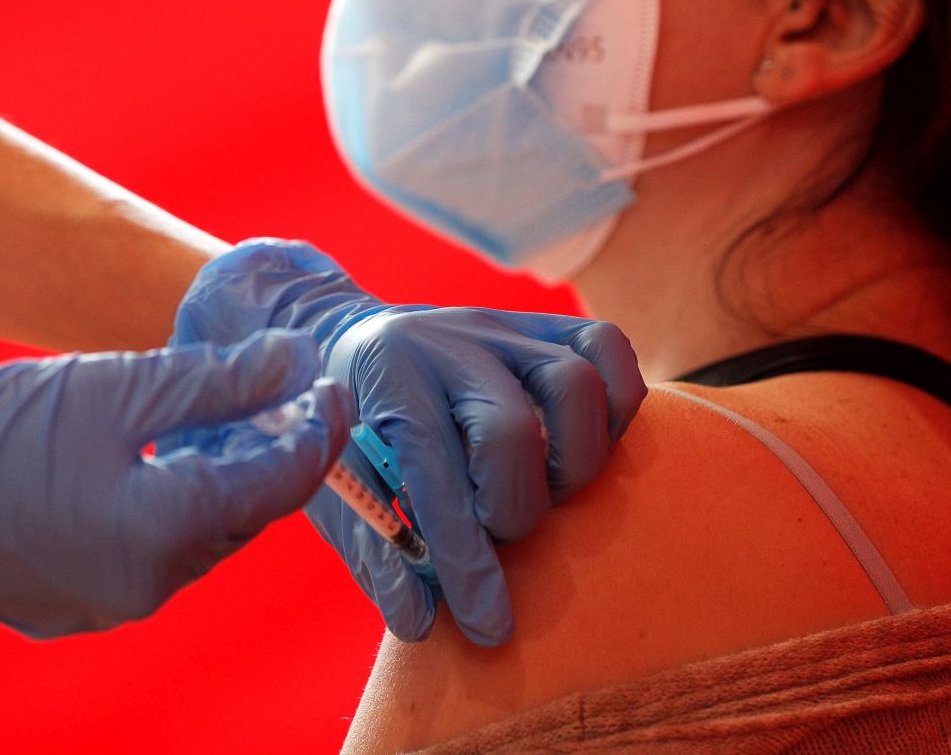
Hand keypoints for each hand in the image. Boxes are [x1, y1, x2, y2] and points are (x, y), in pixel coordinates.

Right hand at [0, 332, 353, 637]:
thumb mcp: (114, 388)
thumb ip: (216, 382)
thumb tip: (297, 364)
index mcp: (161, 536)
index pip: (275, 484)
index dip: (315, 430)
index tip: (331, 384)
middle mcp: (140, 588)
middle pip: (236, 516)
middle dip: (268, 457)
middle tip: (283, 395)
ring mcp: (96, 605)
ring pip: (189, 538)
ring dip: (214, 483)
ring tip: (219, 420)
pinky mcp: (61, 602)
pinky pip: (139, 554)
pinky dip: (161, 507)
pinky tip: (151, 460)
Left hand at [167, 239, 644, 645]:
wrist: (345, 338)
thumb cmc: (346, 428)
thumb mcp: (336, 487)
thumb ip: (376, 552)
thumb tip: (420, 618)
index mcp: (387, 379)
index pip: (437, 473)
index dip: (468, 561)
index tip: (489, 626)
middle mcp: (448, 342)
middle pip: (513, 430)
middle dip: (514, 510)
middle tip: (496, 531)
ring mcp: (502, 326)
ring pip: (574, 384)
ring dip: (573, 463)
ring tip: (542, 492)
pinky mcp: (542, 323)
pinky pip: (607, 347)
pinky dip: (614, 406)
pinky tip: (579, 447)